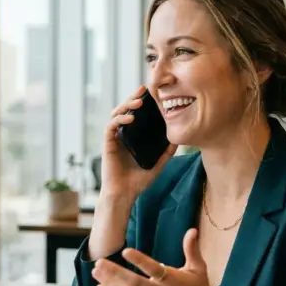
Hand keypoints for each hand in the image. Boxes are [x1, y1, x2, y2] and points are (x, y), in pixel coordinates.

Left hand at [90, 228, 230, 285]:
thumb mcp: (198, 268)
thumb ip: (192, 249)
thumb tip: (192, 230)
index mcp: (173, 280)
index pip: (154, 269)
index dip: (140, 261)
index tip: (125, 251)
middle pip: (134, 283)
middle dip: (115, 273)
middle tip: (99, 262)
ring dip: (109, 284)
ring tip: (95, 272)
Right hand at [99, 86, 177, 201]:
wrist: (124, 195)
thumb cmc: (138, 182)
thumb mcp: (158, 165)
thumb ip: (166, 153)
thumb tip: (178, 139)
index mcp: (132, 138)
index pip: (136, 115)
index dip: (142, 103)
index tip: (152, 94)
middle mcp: (122, 136)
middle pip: (125, 110)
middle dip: (133, 98)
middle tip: (144, 90)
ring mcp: (114, 139)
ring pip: (116, 114)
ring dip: (126, 105)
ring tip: (138, 102)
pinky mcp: (107, 144)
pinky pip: (111, 126)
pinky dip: (120, 119)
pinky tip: (131, 118)